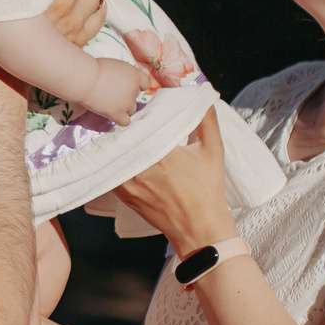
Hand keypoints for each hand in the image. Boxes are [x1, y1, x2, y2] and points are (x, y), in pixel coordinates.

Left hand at [112, 109, 234, 256]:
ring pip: (113, 154)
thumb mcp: (213, 150)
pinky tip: (119, 154)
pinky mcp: (124, 195)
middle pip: (122, 138)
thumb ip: (207, 119)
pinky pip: (111, 172)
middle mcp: (139, 167)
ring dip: (115, 144)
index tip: (139, 105)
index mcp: (160, 152)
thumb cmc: (207, 190)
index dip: (138, 113)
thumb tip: (203, 95)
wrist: (199, 229)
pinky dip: (113, 162)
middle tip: (127, 116)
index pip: (140, 124)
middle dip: (124, 127)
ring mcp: (128, 183)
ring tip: (120, 133)